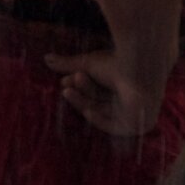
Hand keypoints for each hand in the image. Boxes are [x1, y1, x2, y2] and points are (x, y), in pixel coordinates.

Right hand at [45, 49, 162, 137]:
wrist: (138, 69)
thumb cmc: (117, 63)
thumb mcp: (87, 64)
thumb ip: (68, 64)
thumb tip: (46, 58)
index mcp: (121, 84)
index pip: (97, 90)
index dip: (80, 87)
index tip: (64, 80)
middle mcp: (128, 98)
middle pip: (97, 101)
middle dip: (79, 93)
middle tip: (64, 85)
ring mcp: (132, 112)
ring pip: (101, 110)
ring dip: (83, 100)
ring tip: (68, 89)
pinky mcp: (136, 124)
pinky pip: (112, 126)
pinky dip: (98, 119)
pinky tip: (87, 110)